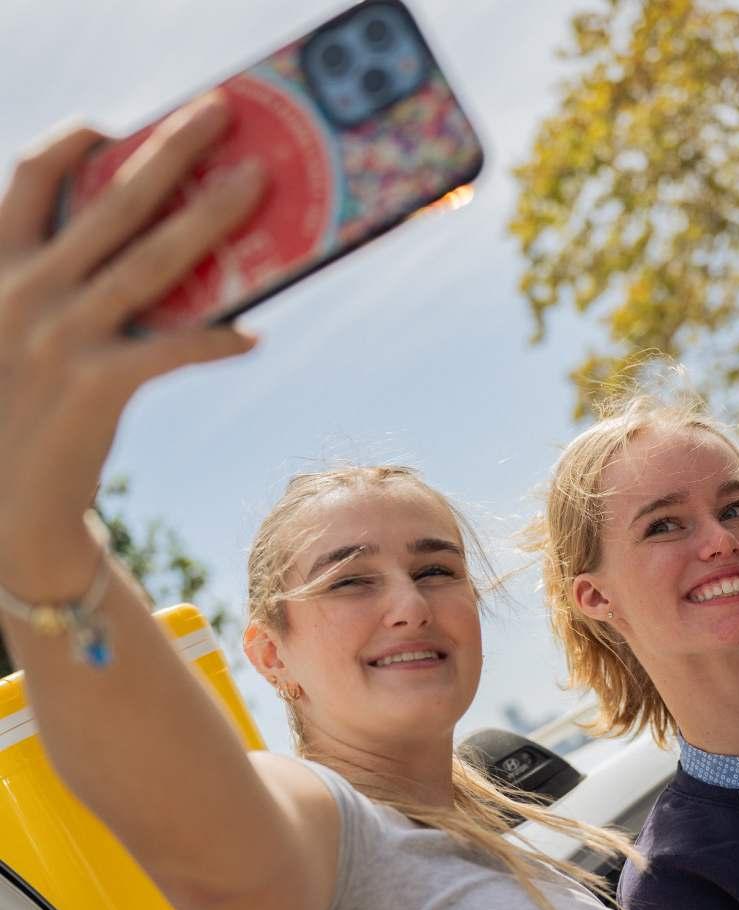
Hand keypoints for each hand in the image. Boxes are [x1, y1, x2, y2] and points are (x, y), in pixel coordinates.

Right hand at [0, 93, 263, 591]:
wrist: (5, 511)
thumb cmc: (22, 419)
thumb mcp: (20, 341)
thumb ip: (60, 293)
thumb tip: (157, 260)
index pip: (29, 179)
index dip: (72, 144)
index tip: (110, 125)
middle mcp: (25, 292)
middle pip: (112, 201)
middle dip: (172, 149)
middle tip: (222, 114)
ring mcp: (59, 336)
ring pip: (153, 260)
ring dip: (212, 216)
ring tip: (259, 186)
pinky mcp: (95, 385)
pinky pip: (172, 347)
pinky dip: (216, 339)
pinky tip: (251, 334)